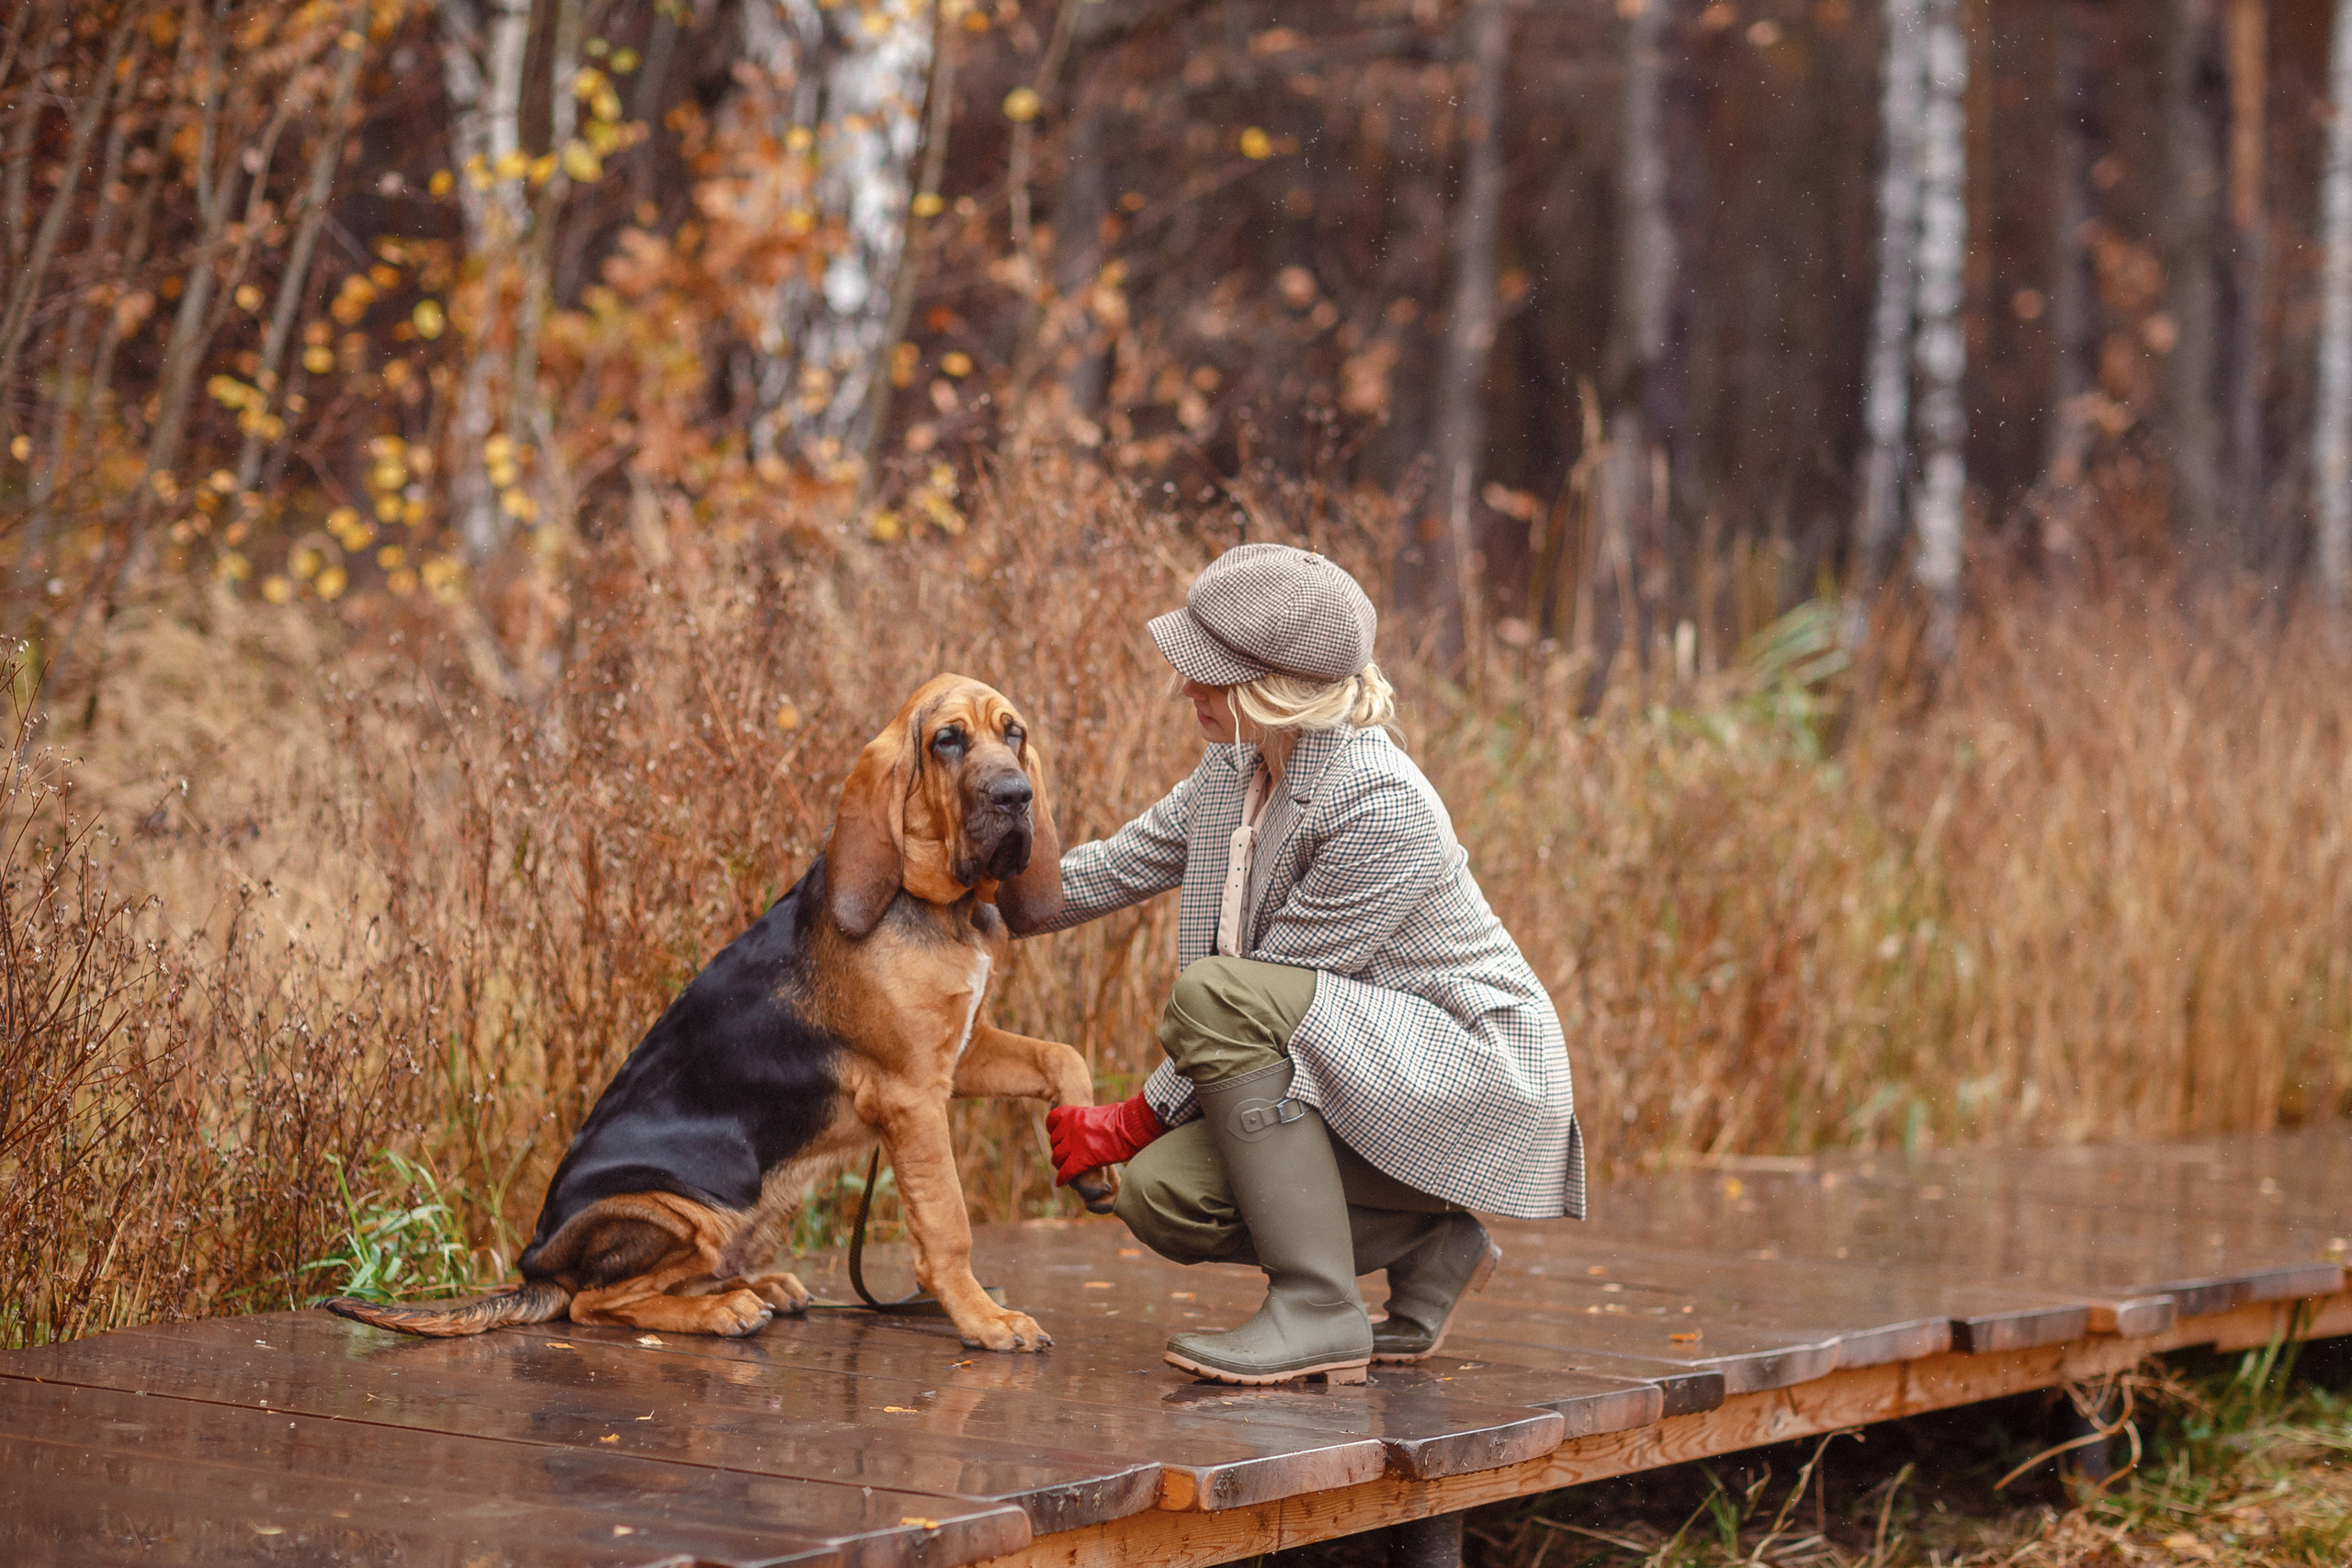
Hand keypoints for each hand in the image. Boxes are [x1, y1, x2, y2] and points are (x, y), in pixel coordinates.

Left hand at [1046, 1093, 1163, 1186]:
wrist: (1130, 1126)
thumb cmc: (1122, 1117)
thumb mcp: (1098, 1113)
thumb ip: (1088, 1120)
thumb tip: (1091, 1126)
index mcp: (1074, 1114)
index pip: (1053, 1119)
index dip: (1053, 1128)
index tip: (1057, 1134)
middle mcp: (1069, 1128)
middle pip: (1055, 1142)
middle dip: (1058, 1149)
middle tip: (1064, 1155)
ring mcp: (1074, 1144)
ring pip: (1057, 1158)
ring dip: (1060, 1164)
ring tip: (1064, 1169)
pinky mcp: (1081, 1160)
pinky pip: (1066, 1172)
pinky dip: (1063, 1178)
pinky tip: (1062, 1182)